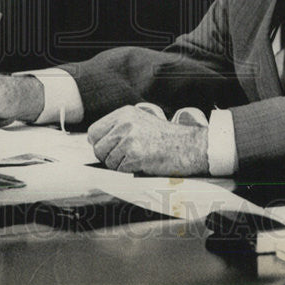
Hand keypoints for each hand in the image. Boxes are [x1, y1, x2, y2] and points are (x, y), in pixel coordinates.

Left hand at [87, 105, 209, 175]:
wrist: (190, 147)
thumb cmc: (166, 139)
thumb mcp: (141, 123)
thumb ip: (118, 128)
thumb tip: (94, 142)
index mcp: (124, 113)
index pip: (93, 132)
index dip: (99, 145)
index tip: (110, 150)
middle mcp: (125, 123)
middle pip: (98, 148)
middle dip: (108, 158)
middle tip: (126, 158)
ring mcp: (130, 138)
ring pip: (108, 162)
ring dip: (121, 166)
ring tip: (139, 159)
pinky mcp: (135, 154)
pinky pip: (120, 170)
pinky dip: (130, 171)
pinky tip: (144, 164)